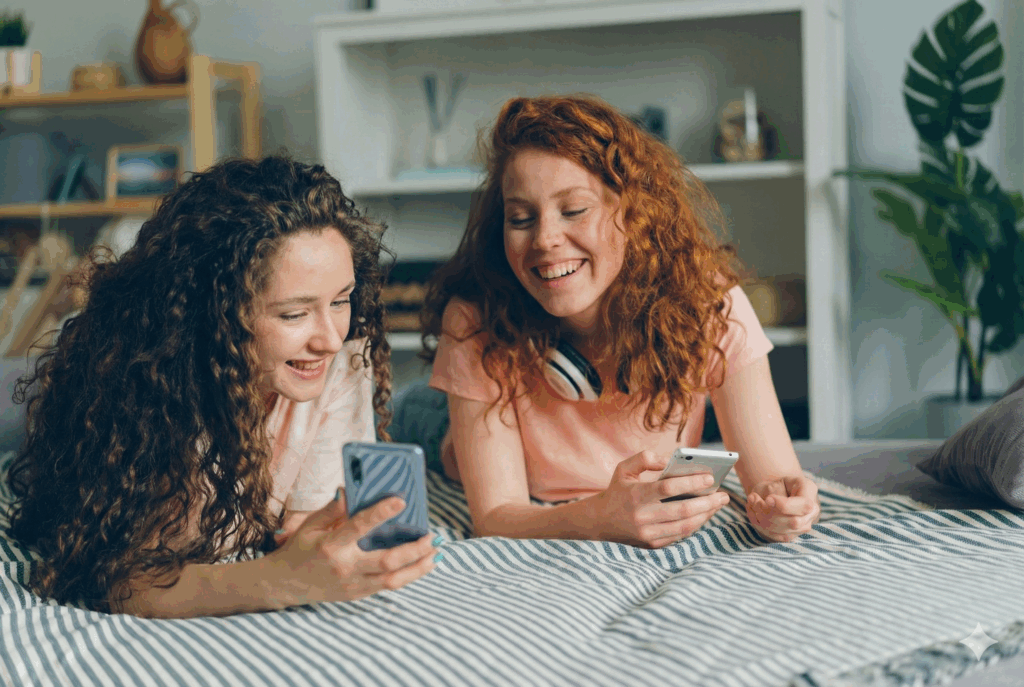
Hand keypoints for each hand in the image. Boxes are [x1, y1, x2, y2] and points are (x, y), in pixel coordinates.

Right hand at [263, 491, 438, 607]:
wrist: (285, 584)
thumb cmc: (300, 548)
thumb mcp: (310, 525)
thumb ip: (332, 509)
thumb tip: (350, 489)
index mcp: (332, 545)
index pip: (360, 526)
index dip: (382, 513)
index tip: (402, 500)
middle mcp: (345, 567)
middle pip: (386, 560)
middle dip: (414, 549)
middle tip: (432, 536)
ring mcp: (352, 584)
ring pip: (392, 580)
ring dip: (418, 568)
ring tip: (436, 554)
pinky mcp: (356, 595)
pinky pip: (386, 587)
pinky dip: (407, 577)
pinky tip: (421, 566)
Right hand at [590, 450, 730, 548]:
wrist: (600, 522)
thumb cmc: (617, 491)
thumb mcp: (624, 468)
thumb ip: (645, 458)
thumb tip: (670, 460)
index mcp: (635, 495)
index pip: (669, 488)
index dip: (691, 483)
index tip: (710, 478)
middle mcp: (642, 516)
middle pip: (683, 510)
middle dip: (707, 503)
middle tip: (724, 495)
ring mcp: (647, 534)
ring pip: (685, 526)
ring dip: (706, 515)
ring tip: (718, 504)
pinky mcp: (652, 545)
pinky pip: (680, 535)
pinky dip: (695, 525)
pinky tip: (705, 514)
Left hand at [746, 475, 819, 541]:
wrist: (780, 493)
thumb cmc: (782, 484)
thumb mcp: (782, 479)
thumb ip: (778, 490)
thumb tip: (769, 502)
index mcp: (811, 495)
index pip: (804, 506)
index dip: (784, 506)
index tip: (768, 499)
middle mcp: (811, 515)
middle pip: (792, 522)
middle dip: (768, 512)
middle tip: (753, 498)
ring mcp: (802, 528)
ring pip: (781, 531)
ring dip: (760, 516)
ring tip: (751, 501)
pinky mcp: (789, 536)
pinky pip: (772, 535)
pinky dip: (758, 523)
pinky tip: (752, 510)